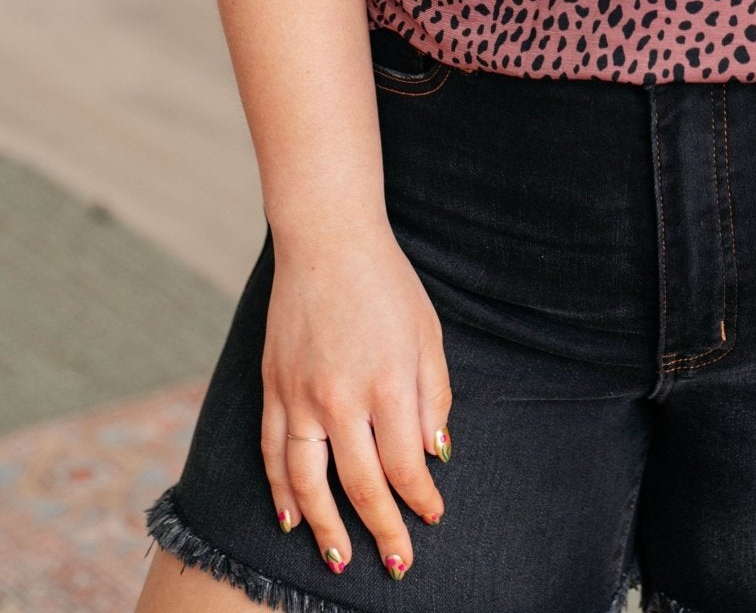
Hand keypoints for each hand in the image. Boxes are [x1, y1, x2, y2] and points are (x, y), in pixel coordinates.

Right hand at [260, 223, 452, 581]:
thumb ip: (434, 398)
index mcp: (387, 383)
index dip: (420, 499)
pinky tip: (290, 519)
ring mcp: (300, 394)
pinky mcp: (272, 386)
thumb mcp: (427, 334)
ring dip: (325, 527)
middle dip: (381, 530)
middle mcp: (340, 397)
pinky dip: (280, 490)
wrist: (326, 239)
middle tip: (398, 563)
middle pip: (360, 484)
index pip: (404, 465)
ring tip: (339, 560)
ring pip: (307, 481)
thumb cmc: (386, 284)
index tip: (432, 517)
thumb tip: (435, 456)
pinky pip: (272, 452)